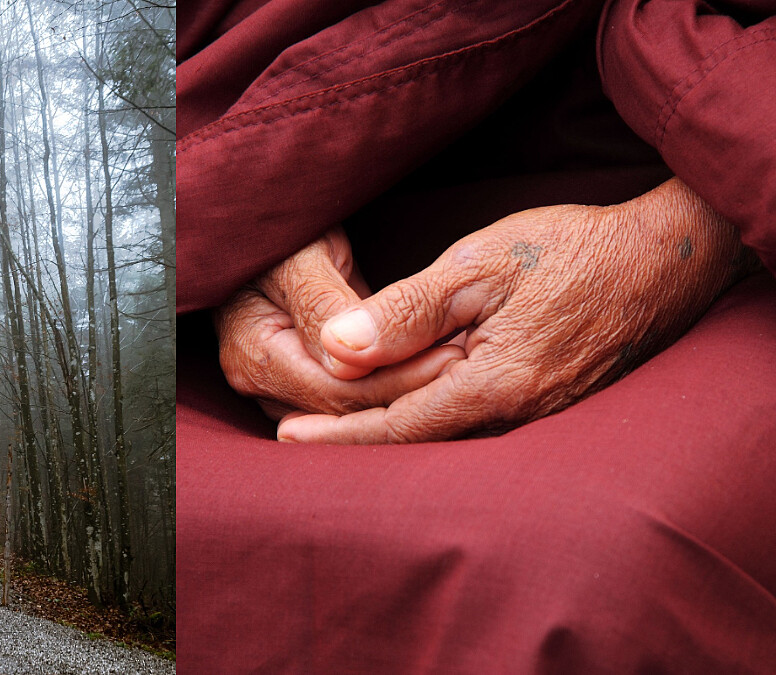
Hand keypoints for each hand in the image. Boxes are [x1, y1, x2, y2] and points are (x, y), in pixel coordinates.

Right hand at [215, 227, 464, 418]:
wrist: (269, 222)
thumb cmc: (281, 228)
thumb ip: (322, 306)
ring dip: (402, 393)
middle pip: (342, 408)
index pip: (332, 391)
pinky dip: (389, 383)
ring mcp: (278, 386)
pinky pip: (350, 395)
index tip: (451, 356)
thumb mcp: (301, 255)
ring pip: (349, 410)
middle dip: (406, 390)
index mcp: (251, 355)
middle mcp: (258, 382)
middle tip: (466, 363)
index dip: (395, 380)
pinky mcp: (303, 377)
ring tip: (457, 366)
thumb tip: (349, 363)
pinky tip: (431, 367)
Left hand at [278, 178, 756, 442]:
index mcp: (494, 386)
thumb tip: (338, 349)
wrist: (662, 260)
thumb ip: (406, 310)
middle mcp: (515, 417)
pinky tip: (395, 408)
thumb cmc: (568, 251)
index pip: (396, 427)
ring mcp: (536, 419)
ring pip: (441, 438)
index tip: (287, 438)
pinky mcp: (546, 408)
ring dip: (384, 433)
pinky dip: (424, 420)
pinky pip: (471, 426)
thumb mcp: (478, 265)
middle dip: (351, 439)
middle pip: (415, 441)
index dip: (337, 435)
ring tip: (326, 425)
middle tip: (289, 434)